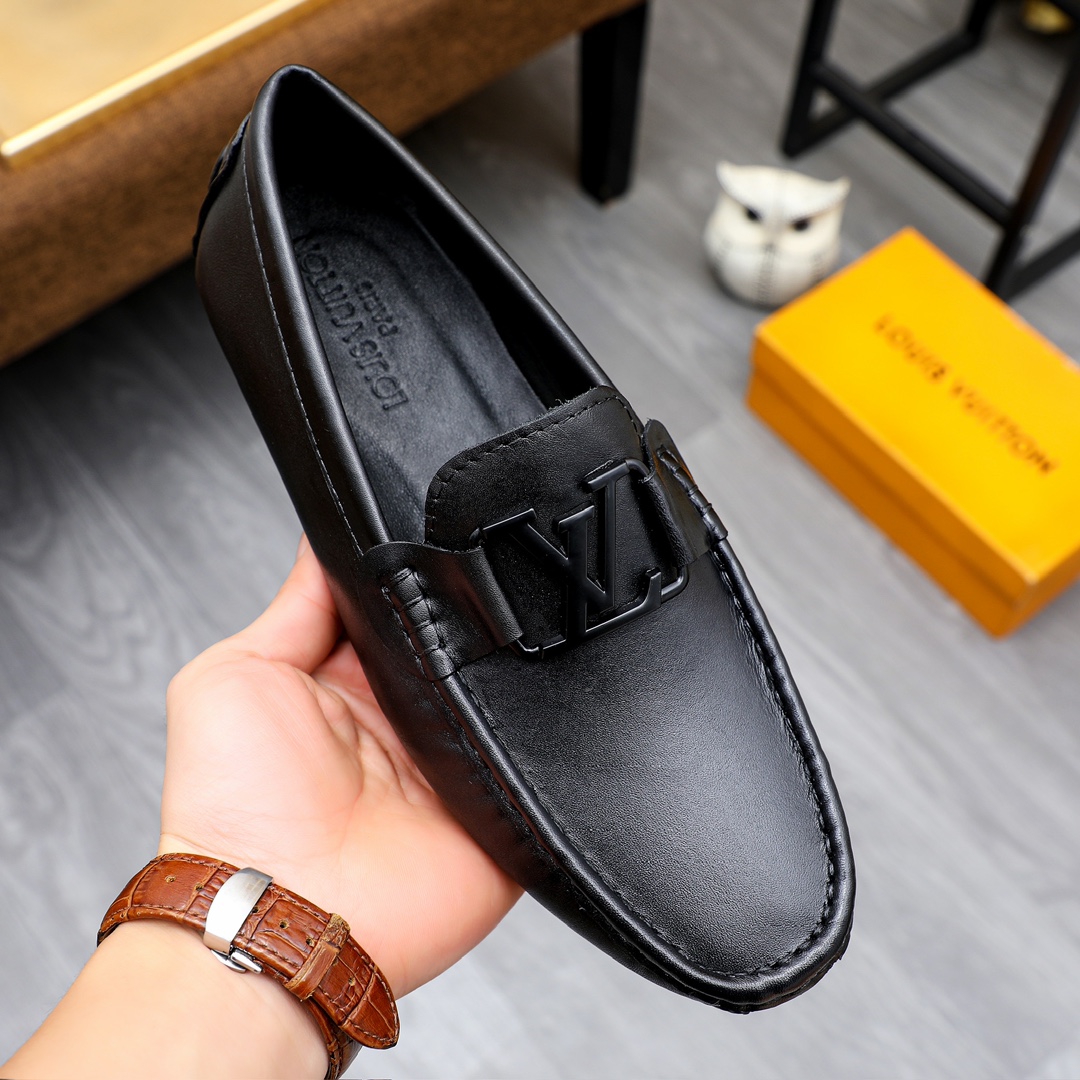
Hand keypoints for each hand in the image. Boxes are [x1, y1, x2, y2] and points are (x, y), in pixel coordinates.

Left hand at [159, 535, 521, 996]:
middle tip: (474, 587)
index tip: (434, 530)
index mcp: (352, 682)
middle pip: (462, 641)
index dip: (415, 571)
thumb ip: (295, 608)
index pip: (401, 607)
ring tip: (496, 652)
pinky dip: (542, 732)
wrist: (280, 916)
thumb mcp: (234, 675)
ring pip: (505, 687)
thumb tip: (328, 540)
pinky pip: (540, 758)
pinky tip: (532, 706)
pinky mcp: (498, 808)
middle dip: (471, 613)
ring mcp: (457, 763)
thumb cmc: (232, 809)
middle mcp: (408, 719)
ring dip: (504, 669)